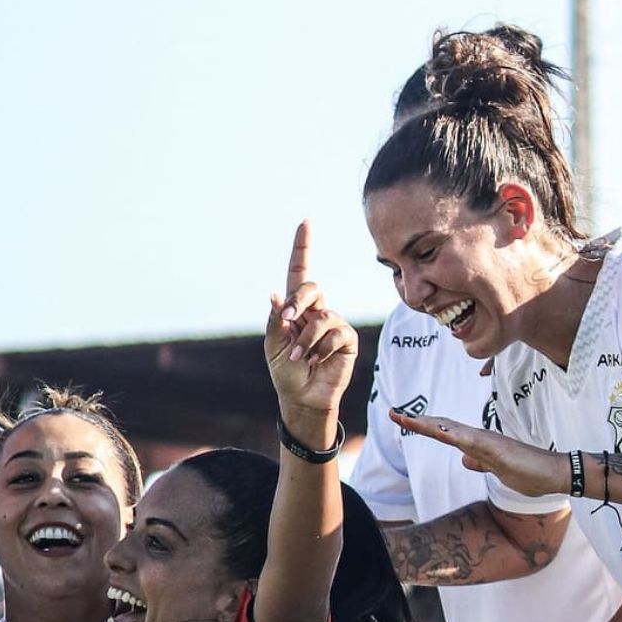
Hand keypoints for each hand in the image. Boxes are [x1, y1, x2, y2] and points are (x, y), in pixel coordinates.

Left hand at [265, 221, 356, 417]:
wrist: (303, 398)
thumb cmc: (286, 372)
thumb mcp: (274, 346)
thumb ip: (276, 321)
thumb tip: (276, 295)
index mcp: (295, 308)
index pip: (299, 273)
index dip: (302, 248)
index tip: (305, 223)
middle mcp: (316, 310)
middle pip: (312, 287)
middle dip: (298, 301)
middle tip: (288, 321)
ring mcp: (333, 323)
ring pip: (322, 316)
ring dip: (306, 339)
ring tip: (300, 357)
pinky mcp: (347, 339)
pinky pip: (336, 333)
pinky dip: (321, 348)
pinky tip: (317, 361)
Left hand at [389, 412, 566, 496]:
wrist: (557, 474)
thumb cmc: (531, 473)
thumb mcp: (499, 471)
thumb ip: (482, 463)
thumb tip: (464, 459)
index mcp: (478, 446)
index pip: (445, 433)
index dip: (423, 427)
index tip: (402, 420)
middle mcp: (480, 440)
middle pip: (442, 427)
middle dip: (417, 422)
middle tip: (392, 413)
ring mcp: (488, 444)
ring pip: (451, 431)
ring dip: (428, 425)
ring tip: (404, 418)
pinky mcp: (497, 450)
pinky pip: (472, 441)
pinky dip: (453, 435)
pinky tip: (439, 431)